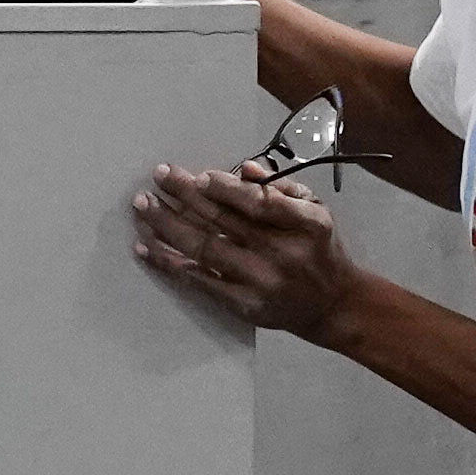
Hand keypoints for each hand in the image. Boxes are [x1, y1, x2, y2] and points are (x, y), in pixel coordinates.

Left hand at [130, 160, 360, 339]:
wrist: (332, 305)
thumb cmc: (319, 250)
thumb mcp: (316, 210)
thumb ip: (281, 188)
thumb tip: (243, 169)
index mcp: (308, 224)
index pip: (261, 203)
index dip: (228, 189)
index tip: (200, 176)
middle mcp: (284, 254)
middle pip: (224, 221)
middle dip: (186, 195)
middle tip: (159, 176)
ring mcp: (262, 282)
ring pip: (205, 249)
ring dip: (168, 225)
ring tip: (143, 205)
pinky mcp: (245, 305)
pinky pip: (200, 281)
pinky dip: (170, 263)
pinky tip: (146, 247)